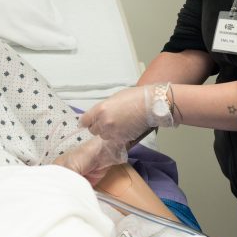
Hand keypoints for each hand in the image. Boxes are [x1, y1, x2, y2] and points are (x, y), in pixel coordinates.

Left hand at [61, 84, 177, 182]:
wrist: (151, 105)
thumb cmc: (134, 97)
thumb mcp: (113, 99)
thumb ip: (103, 108)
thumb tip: (97, 115)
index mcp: (100, 109)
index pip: (84, 121)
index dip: (86, 122)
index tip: (88, 122)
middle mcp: (104, 122)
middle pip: (93, 130)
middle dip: (98, 127)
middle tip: (106, 122)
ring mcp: (113, 132)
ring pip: (103, 136)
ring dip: (107, 132)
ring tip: (117, 125)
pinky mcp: (122, 138)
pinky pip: (114, 139)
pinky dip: (116, 136)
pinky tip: (123, 129)